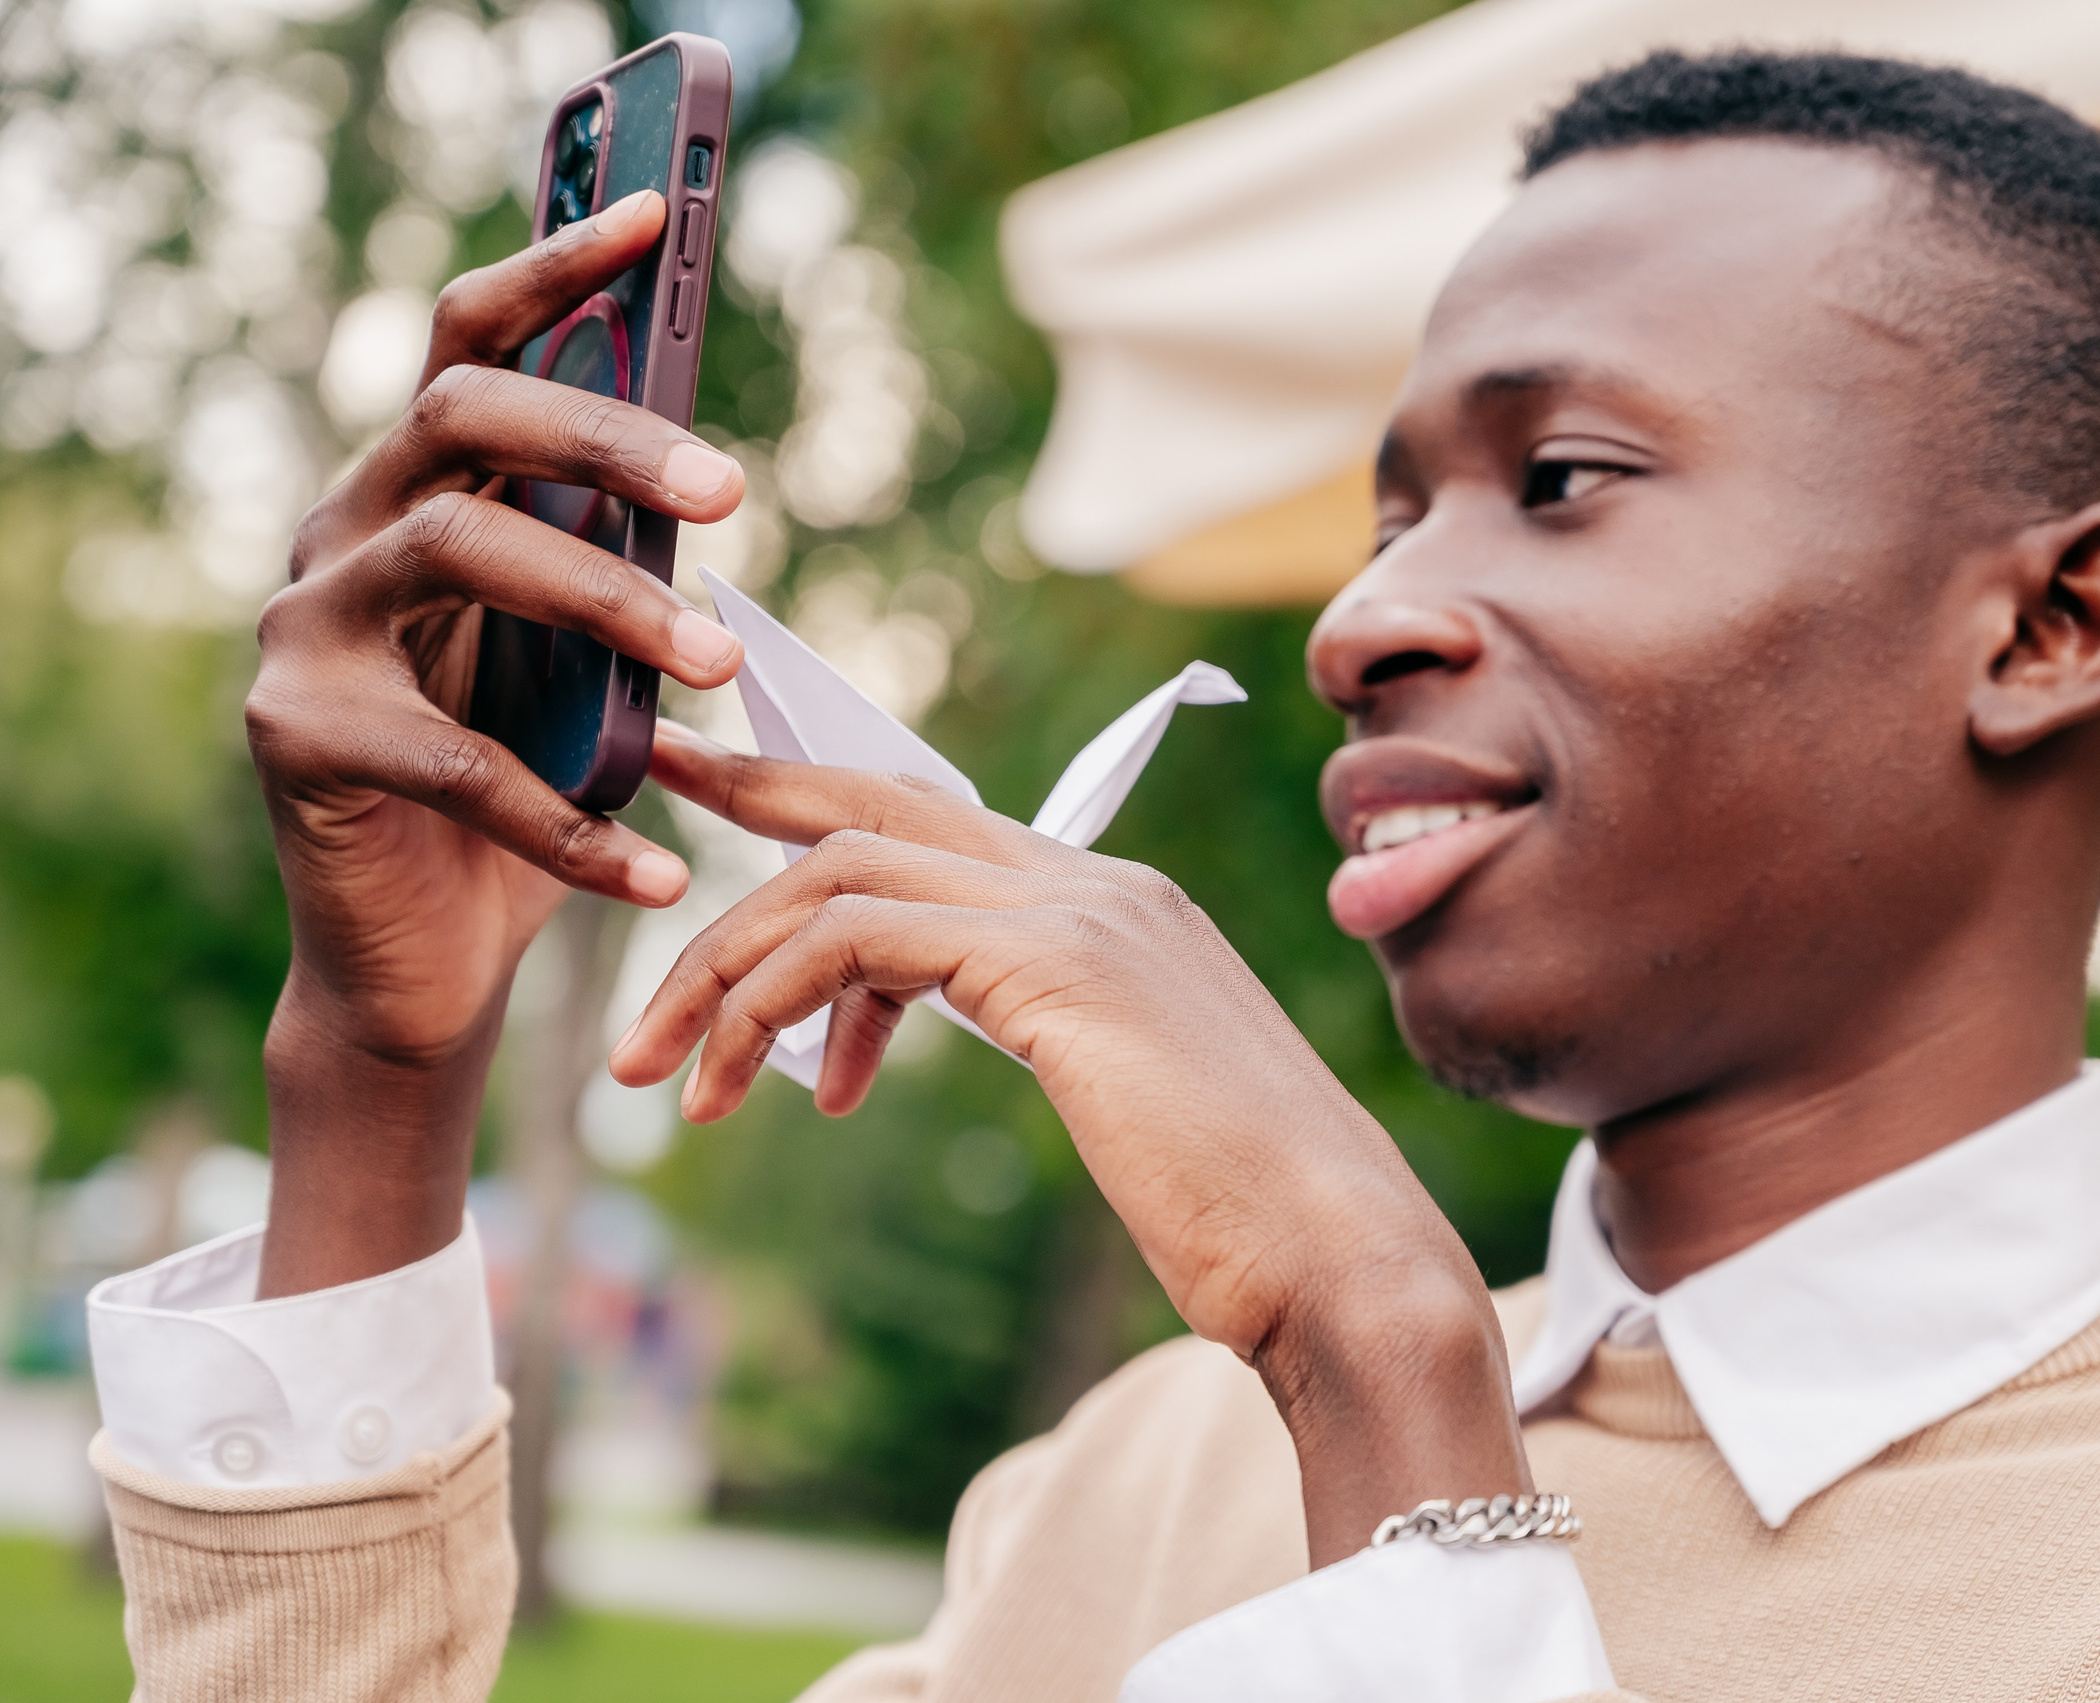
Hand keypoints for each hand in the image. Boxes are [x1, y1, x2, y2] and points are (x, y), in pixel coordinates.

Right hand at [248, 190, 748, 1296]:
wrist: (423, 963)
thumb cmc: (525, 795)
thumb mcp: (583, 671)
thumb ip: (617, 575)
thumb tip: (712, 488)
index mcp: (418, 493)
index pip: (469, 346)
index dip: (553, 271)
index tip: (654, 219)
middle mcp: (344, 533)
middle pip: (462, 418)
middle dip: (605, 436)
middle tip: (732, 489)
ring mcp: (305, 626)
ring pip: (457, 549)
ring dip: (608, 601)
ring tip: (716, 670)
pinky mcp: (298, 736)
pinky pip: (459, 762)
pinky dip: (577, 822)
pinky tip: (659, 873)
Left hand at [620, 727, 1532, 1564]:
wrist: (1339, 1258)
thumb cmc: (1246, 1212)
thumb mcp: (1128, 1097)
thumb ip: (1053, 1029)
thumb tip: (974, 1029)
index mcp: (1117, 902)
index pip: (937, 818)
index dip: (817, 798)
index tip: (722, 802)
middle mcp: (1096, 880)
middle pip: (876, 808)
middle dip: (746, 803)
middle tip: (643, 825)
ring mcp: (1082, 911)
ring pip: (844, 874)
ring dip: (728, 967)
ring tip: (666, 1074)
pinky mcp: (1058, 964)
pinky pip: (863, 936)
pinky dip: (777, 996)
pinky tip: (755, 1084)